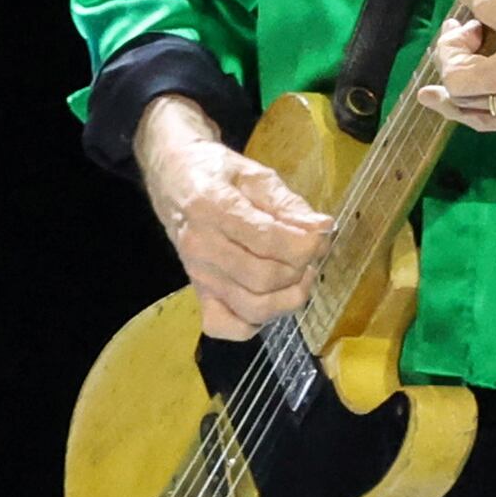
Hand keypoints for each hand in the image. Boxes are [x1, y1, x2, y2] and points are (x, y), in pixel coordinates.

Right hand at [137, 101, 330, 340]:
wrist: (173, 177)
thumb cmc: (216, 171)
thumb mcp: (255, 174)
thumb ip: (289, 204)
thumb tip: (322, 229)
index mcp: (211, 208)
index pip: (268, 241)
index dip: (306, 243)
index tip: (321, 233)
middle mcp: (199, 246)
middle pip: (263, 279)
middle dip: (300, 269)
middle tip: (309, 253)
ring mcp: (197, 273)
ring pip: (251, 307)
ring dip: (287, 298)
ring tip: (297, 276)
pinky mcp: (198, 291)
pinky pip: (224, 325)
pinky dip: (252, 324)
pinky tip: (267, 300)